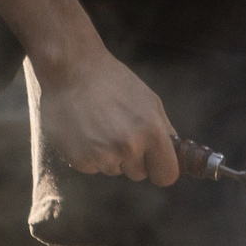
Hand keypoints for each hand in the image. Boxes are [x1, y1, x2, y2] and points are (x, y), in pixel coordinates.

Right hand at [33, 50, 180, 185]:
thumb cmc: (113, 81)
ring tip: (99, 126)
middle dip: (133, 159)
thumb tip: (174, 155)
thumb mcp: (149, 100)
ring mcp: (103, 156)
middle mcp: (129, 147)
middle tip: (119, 130)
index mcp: (151, 131)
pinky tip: (85, 131)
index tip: (155, 162)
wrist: (71, 70)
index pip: (167, 175)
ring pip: (115, 170)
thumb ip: (164, 130)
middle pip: (139, 174)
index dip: (161, 168)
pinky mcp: (79, 160)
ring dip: (110, 156)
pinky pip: (93, 168)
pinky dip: (90, 155)